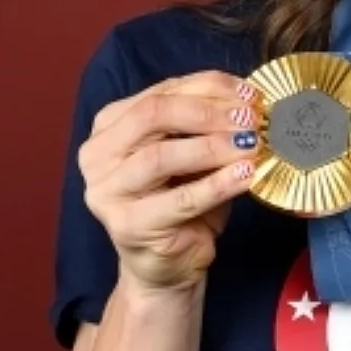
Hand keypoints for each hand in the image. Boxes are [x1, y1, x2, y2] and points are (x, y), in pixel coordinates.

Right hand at [79, 71, 261, 293]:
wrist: (168, 263)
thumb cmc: (181, 199)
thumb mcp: (191, 151)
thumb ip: (205, 121)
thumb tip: (248, 99)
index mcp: (110, 124)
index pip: (162, 91)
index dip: (211, 87)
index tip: (252, 94)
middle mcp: (98, 154)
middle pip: (153, 115)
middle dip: (208, 112)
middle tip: (250, 119)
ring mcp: (107, 192)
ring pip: (160, 156)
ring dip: (213, 147)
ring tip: (251, 145)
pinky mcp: (127, 226)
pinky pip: (179, 200)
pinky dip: (217, 184)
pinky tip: (245, 175)